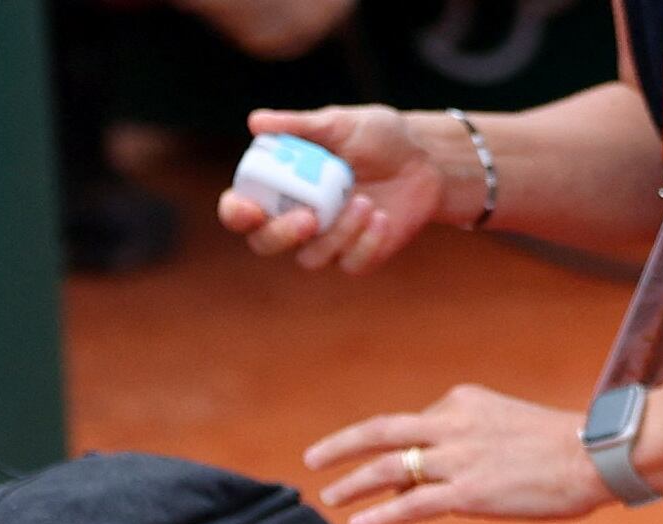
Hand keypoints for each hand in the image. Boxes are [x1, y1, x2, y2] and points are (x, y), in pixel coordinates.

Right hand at [218, 106, 447, 274]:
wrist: (426, 159)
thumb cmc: (378, 138)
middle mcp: (295, 218)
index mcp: (281, 187)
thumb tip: (255, 121)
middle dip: (281, 235)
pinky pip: (349, 263)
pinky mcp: (356, 256)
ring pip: (310, 257)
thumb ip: (299, 126)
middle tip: (307, 217)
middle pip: (265, 243)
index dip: (237, 213)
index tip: (249, 208)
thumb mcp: (340, 123)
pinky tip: (382, 217)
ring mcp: (325, 241)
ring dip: (337, 232)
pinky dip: (366, 242)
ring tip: (365, 201)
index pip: (241, 209)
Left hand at [305, 384, 611, 523]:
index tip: (386, 472)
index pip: (414, 424)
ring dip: (352, 482)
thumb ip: (465, 439)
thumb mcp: (504, 424)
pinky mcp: (467, 492)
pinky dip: (380, 513)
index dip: (396, 450)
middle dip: (341, 445)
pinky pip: (411, 504)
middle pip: (381, 429)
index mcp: (464, 400)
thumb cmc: (560, 446)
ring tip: (328, 497)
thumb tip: (426, 471)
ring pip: (388, 466)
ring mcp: (458, 458)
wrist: (598, 455)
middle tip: (311, 459)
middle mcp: (453, 424)